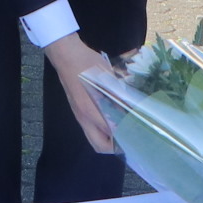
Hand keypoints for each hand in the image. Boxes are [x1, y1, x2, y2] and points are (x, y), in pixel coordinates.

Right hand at [42, 34, 119, 154]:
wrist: (65, 55)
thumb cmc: (86, 63)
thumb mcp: (106, 75)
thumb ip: (117, 93)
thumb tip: (131, 105)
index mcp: (90, 109)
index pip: (110, 133)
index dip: (124, 136)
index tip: (137, 134)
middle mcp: (83, 117)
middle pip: (98, 145)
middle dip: (114, 147)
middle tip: (129, 138)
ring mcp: (79, 115)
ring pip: (93, 138)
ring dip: (108, 140)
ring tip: (123, 131)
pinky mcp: (78, 111)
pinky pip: (90, 129)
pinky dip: (102, 131)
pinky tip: (112, 119)